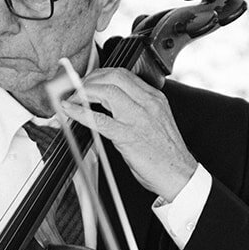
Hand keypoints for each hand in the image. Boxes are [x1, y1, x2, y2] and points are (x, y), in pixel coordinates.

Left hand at [56, 68, 198, 202]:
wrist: (179, 175)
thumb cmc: (166, 154)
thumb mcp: (156, 121)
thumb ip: (138, 109)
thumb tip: (111, 106)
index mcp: (155, 98)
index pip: (124, 74)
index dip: (101, 74)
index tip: (89, 80)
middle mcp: (148, 103)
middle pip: (114, 76)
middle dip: (90, 79)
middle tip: (77, 88)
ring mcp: (138, 118)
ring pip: (106, 91)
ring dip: (83, 92)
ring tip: (72, 98)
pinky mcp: (128, 136)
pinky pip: (99, 119)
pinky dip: (80, 112)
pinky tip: (69, 110)